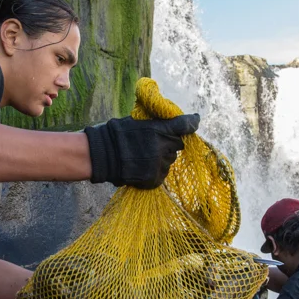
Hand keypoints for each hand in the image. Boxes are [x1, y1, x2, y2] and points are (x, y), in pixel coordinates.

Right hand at [84, 114, 199, 188]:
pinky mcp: (154, 178)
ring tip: (143, 157)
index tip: (196, 120)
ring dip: (161, 158)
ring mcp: (159, 164)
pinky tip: (142, 167)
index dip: (191, 122)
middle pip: (177, 145)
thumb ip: (155, 123)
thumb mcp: (136, 120)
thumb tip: (168, 120)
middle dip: (168, 144)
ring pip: (169, 160)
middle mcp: (162, 146)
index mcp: (159, 129)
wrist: (102, 155)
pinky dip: (155, 171)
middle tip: (153, 144)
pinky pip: (162, 174)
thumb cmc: (116, 134)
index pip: (184, 124)